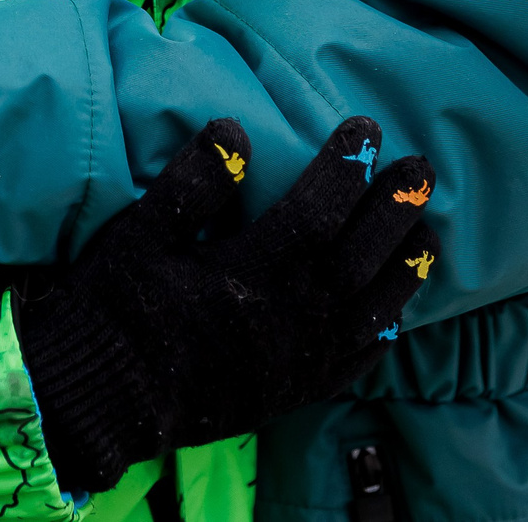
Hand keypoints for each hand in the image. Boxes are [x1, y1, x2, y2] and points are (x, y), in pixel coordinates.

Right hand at [15, 115, 436, 493]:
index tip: (366, 128)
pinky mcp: (289, 396)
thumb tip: (234, 129)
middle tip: (422, 168)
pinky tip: (394, 319)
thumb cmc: (113, 308)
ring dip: (402, 270)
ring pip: (367, 312)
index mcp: (250, 275)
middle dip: (393, 209)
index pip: (317, 212)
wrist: (98, 400)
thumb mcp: (138, 235)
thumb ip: (189, 185)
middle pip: (356, 257)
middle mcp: (285, 322)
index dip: (345, 168)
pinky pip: (349, 366)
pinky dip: (377, 338)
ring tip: (428, 234)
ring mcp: (293, 364)